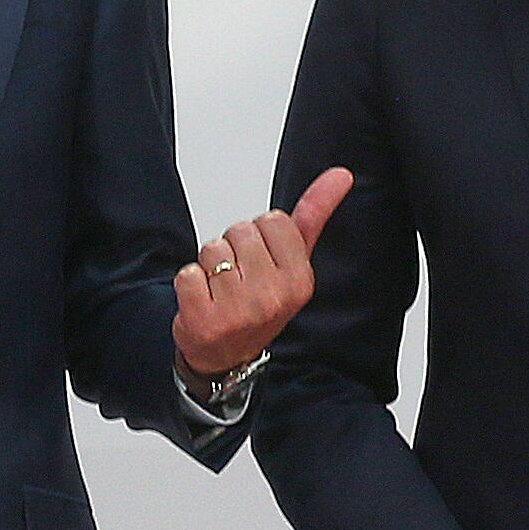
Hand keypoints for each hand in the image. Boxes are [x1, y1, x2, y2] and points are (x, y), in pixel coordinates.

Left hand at [174, 168, 353, 381]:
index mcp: (300, 281)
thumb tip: (341, 174)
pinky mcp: (204, 321)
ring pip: (213, 249)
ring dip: (210, 265)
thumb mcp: (292, 262)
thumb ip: (314, 215)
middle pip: (241, 230)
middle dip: (234, 248)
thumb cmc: (258, 303)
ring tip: (220, 291)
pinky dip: (189, 282)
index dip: (261, 236)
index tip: (262, 262)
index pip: (274, 220)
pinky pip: (188, 272)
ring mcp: (239, 312)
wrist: (225, 355)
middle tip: (239, 279)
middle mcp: (273, 298)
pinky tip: (202, 302)